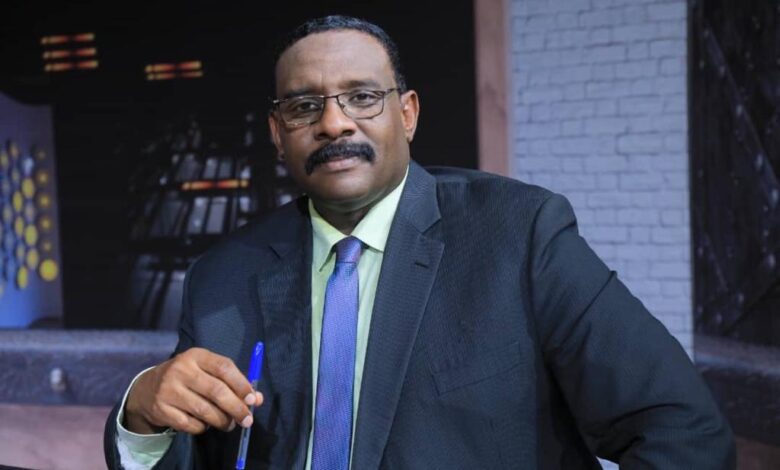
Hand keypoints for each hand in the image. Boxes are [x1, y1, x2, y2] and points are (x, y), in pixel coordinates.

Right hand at [124, 347, 263, 434]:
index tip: (253, 399)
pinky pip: (190, 424)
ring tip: (229, 424)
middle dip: (236, 408)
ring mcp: (169, 390)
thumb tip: (257, 399)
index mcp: (197, 356)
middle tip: (247, 420)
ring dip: (222, 421)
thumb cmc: (189, 378)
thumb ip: (233, 383)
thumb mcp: (208, 372)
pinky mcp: (162, 409)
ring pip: (205, 411)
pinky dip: (203, 427)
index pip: (224, 367)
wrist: (149, 388)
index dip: (241, 384)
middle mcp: (181, 370)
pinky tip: (206, 424)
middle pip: (216, 391)